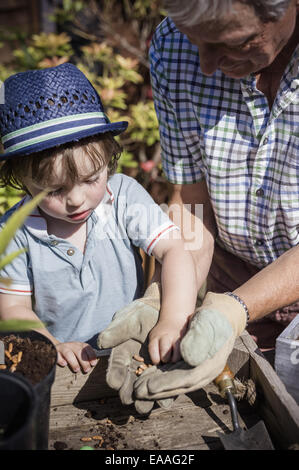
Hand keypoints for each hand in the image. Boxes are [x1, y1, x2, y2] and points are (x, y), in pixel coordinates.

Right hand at [56, 341, 96, 372]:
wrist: (56, 349)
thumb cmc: (72, 354)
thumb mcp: (79, 354)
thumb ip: (86, 358)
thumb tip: (93, 365)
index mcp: (80, 345)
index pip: (87, 348)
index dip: (91, 355)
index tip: (93, 364)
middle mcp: (72, 345)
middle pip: (79, 351)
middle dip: (83, 361)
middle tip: (86, 370)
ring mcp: (63, 348)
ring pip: (68, 353)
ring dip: (73, 362)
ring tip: (77, 369)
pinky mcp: (55, 352)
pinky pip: (57, 355)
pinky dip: (61, 360)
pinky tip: (64, 364)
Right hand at [97, 283, 173, 413]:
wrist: (161, 312)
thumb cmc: (140, 314)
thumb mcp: (127, 320)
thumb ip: (115, 331)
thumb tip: (101, 343)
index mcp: (121, 359)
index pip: (114, 374)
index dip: (115, 379)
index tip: (117, 382)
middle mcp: (133, 371)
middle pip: (129, 390)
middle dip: (131, 396)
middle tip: (135, 397)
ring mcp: (149, 374)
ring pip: (147, 393)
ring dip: (149, 399)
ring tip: (151, 401)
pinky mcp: (165, 375)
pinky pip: (164, 388)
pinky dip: (165, 393)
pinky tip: (167, 395)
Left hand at [133, 292, 246, 399]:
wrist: (225, 316)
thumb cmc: (215, 317)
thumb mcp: (207, 322)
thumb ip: (198, 338)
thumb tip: (186, 356)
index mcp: (212, 362)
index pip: (188, 379)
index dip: (168, 384)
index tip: (151, 387)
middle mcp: (208, 371)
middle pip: (181, 385)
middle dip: (160, 390)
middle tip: (140, 392)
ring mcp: (202, 371)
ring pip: (178, 383)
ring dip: (159, 387)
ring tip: (140, 389)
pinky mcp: (195, 368)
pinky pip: (178, 377)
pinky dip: (164, 380)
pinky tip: (149, 380)